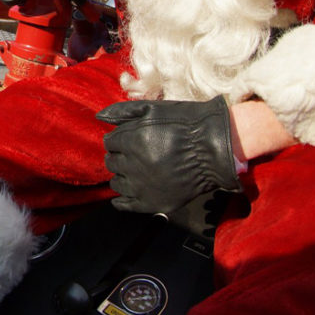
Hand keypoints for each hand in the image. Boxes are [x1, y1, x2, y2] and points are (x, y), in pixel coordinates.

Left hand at [98, 96, 241, 214]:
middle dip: (118, 156)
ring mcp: (144, 186)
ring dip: (121, 175)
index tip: (127, 139)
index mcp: (131, 141)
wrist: (216, 148)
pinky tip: (122, 196)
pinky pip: (127, 205)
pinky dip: (121, 201)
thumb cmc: (185, 124)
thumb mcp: (152, 109)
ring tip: (133, 171)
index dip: (118, 140)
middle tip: (131, 154)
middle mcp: (134, 165)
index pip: (110, 142)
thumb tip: (99, 118)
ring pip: (117, 183)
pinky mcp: (155, 202)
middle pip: (111, 162)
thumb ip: (122, 112)